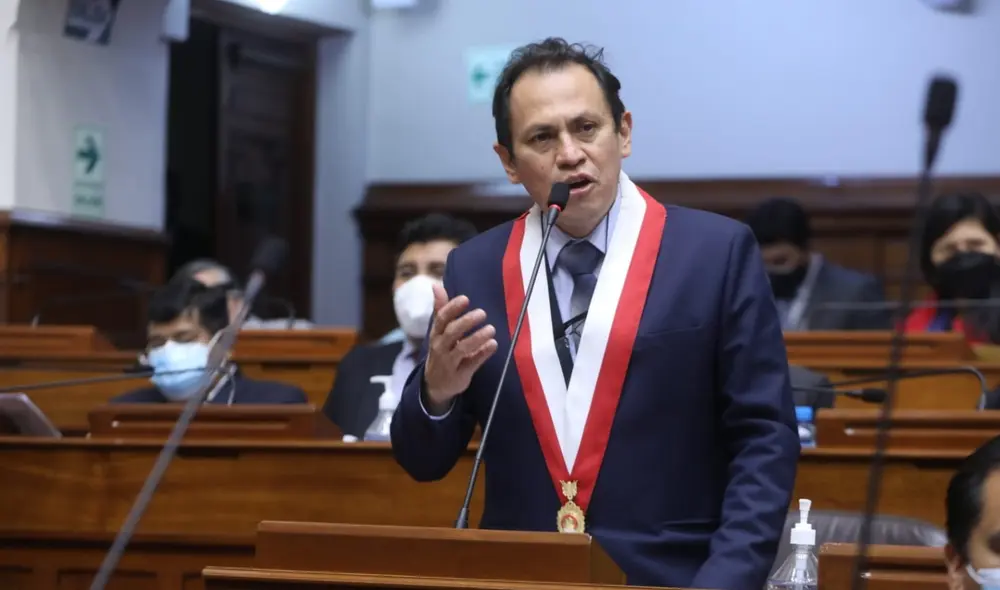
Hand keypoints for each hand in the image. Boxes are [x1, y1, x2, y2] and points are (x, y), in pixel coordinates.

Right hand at [423, 283, 497, 409]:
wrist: (435, 385)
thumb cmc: (441, 351)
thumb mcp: (438, 331)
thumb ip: (440, 309)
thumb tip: (436, 285)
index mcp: (436, 334)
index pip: (441, 319)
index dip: (452, 308)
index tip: (465, 299)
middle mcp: (440, 347)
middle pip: (451, 332)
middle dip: (467, 322)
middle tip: (482, 313)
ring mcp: (450, 362)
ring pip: (462, 349)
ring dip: (477, 338)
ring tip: (491, 329)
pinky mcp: (460, 375)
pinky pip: (472, 364)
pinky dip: (483, 354)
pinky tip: (493, 345)